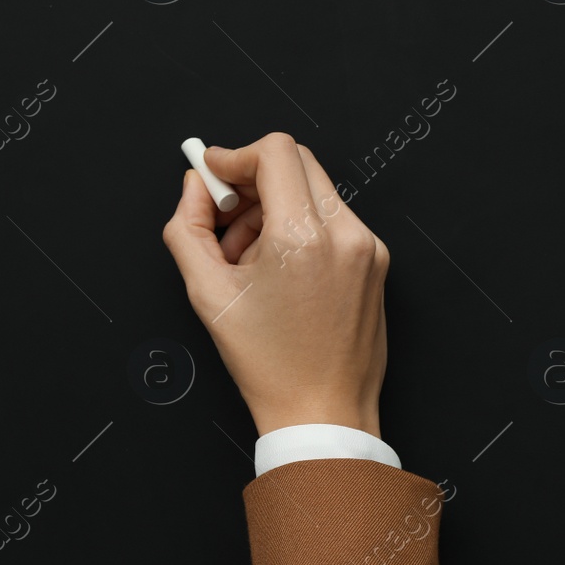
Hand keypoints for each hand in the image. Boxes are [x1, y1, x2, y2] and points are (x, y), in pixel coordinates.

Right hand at [160, 132, 389, 438]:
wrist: (323, 412)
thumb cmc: (269, 363)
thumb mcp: (207, 293)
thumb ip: (188, 228)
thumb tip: (194, 188)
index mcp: (302, 237)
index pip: (275, 152)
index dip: (235, 156)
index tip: (213, 174)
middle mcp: (344, 233)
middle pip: (296, 163)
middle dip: (252, 181)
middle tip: (224, 216)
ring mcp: (367, 247)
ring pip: (312, 191)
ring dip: (273, 207)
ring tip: (248, 258)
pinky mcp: (376, 261)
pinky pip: (332, 219)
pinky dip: (299, 228)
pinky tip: (278, 271)